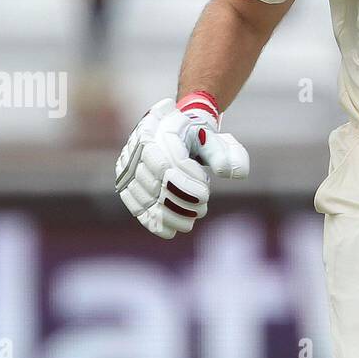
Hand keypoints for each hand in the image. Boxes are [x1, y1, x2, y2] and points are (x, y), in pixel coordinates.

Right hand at [115, 97, 248, 239]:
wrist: (174, 133)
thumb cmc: (199, 138)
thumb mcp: (216, 140)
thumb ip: (227, 154)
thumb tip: (234, 173)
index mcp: (161, 126)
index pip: (170, 161)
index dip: (187, 183)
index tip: (206, 195)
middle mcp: (139, 143)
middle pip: (157, 180)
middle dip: (181, 201)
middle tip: (201, 210)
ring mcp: (128, 163)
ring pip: (145, 195)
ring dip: (170, 214)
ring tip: (191, 221)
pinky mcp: (124, 181)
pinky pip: (135, 204)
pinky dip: (152, 221)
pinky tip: (170, 231)